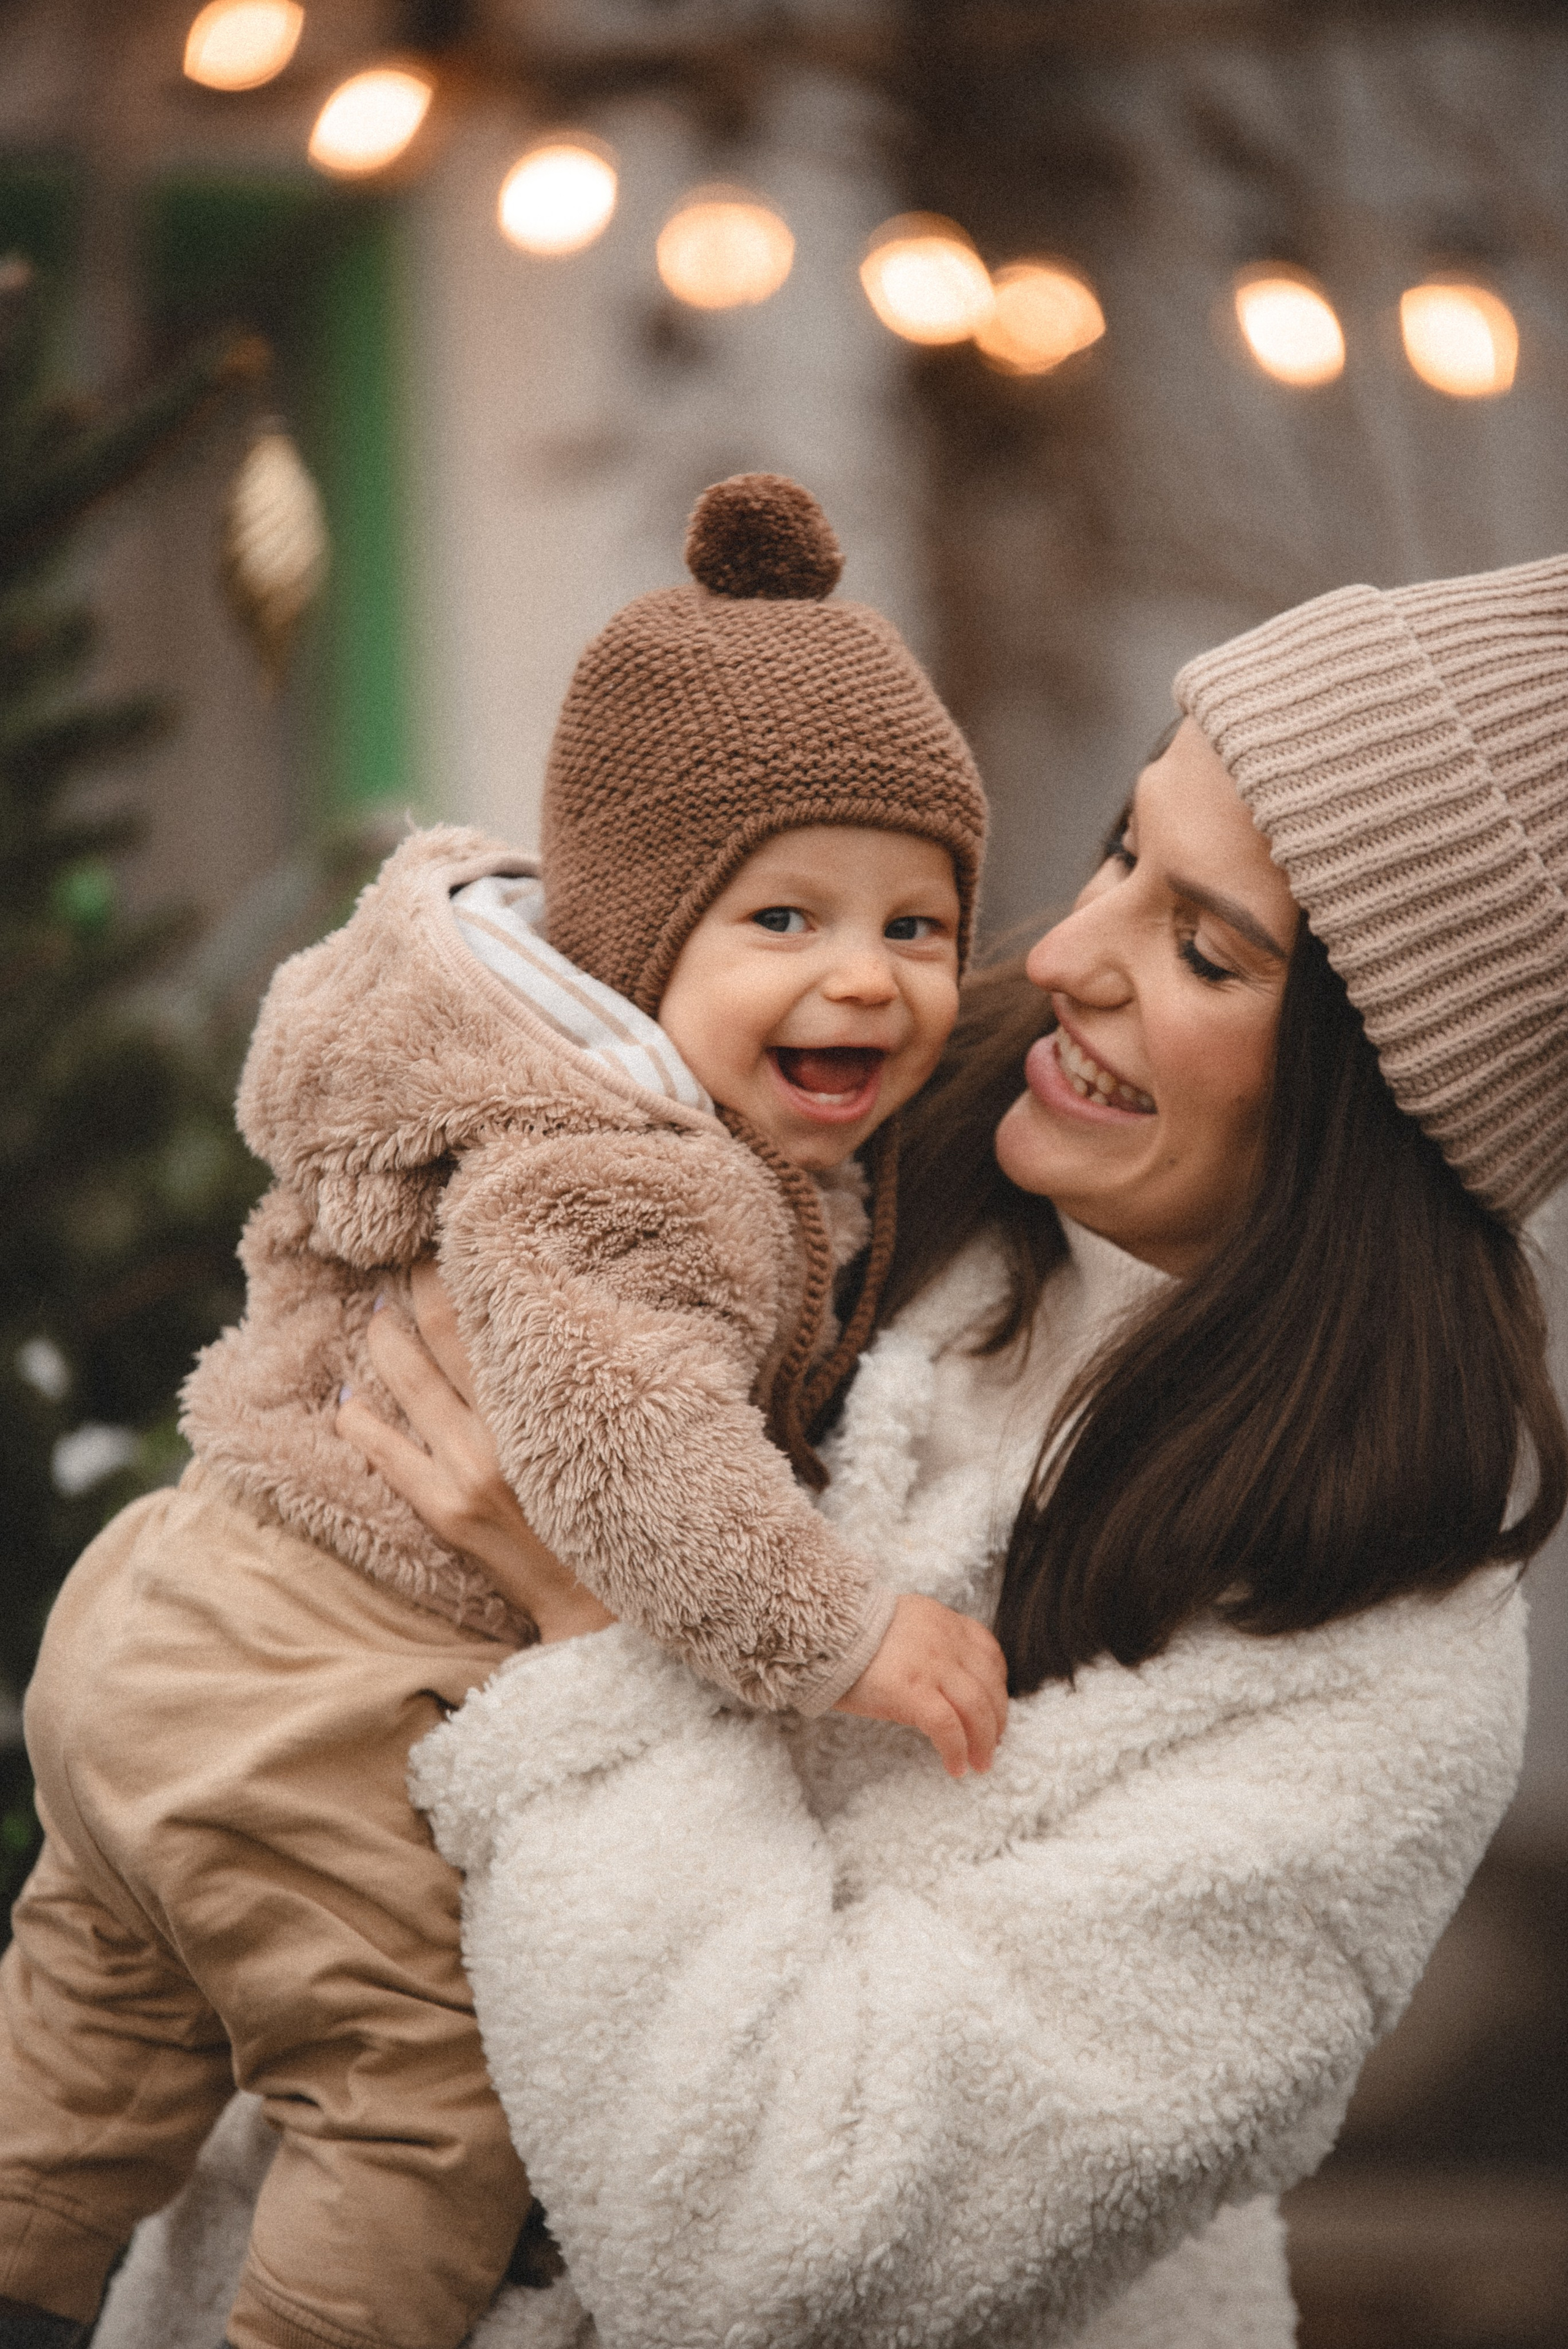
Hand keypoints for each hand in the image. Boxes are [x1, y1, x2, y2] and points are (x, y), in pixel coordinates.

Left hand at [336, 1259, 615, 1644]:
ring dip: (383, 1338)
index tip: (449, 1237)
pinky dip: (359, 1420)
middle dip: (417, 1286)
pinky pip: (384, 1450)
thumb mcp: (606, 1425)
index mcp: (551, 1397)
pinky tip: (347, 1401)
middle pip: (443, 1331)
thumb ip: (576, 1376)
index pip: (496, 1313)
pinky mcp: (443, 1508)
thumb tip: (547, 1317)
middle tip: (398, 1252)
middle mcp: (507, 1425)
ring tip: (376, 1313)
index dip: (465, 1270)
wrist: (602, 1602)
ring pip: (407, 1379)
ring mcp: (468, 1467)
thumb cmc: (617, 1502)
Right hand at [833, 1594, 1008, 1777]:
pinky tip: (954, 1768)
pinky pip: (948, 1727)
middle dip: (996, 1720)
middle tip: (991, 1745)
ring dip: (983, 1741)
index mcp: (942, 1621)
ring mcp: (931, 1665)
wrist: (819, 1632)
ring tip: (979, 1764)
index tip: (994, 1709)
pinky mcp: (912, 1691)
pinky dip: (957, 1750)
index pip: (988, 1652)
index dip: (997, 1685)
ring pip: (977, 1708)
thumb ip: (926, 1643)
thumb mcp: (899, 1625)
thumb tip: (941, 1681)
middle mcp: (944, 1640)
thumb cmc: (849, 1637)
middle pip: (988, 1685)